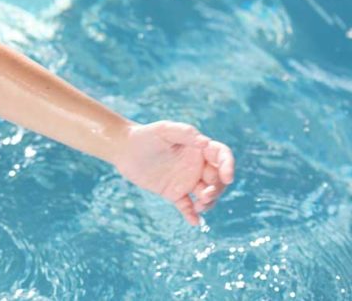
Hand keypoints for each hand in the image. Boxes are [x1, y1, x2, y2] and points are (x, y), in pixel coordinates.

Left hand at [112, 121, 234, 225]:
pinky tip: (194, 221)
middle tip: (205, 194)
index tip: (227, 177)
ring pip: (206, 195)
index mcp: (198, 149)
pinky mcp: (174, 193)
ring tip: (200, 206)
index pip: (221, 156)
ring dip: (209, 202)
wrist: (124, 149)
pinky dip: (192, 215)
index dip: (228, 166)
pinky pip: (187, 206)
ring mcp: (186, 180)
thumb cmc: (145, 135)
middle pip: (218, 180)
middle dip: (217, 188)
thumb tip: (206, 143)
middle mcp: (196, 166)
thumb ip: (185, 133)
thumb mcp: (164, 130)